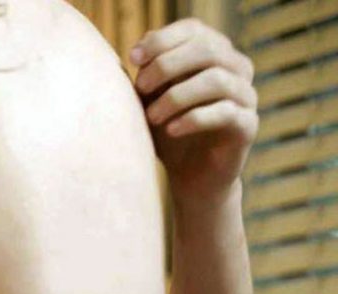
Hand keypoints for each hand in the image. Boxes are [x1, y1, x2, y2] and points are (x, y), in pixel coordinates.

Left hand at [130, 17, 258, 206]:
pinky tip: (171, 130)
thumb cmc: (167, 130)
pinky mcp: (248, 126)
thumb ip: (150, 71)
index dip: (162, 39)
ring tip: (151, 117)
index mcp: (214, 54)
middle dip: (167, 66)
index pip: (194, 29)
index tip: (133, 58)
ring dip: (176, 96)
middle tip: (140, 88)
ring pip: (217, 80)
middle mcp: (237, 69)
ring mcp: (246, 97)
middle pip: (207, 50)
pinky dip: (192, 119)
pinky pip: (225, 113)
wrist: (189, 175)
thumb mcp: (152, 98)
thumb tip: (141, 45)